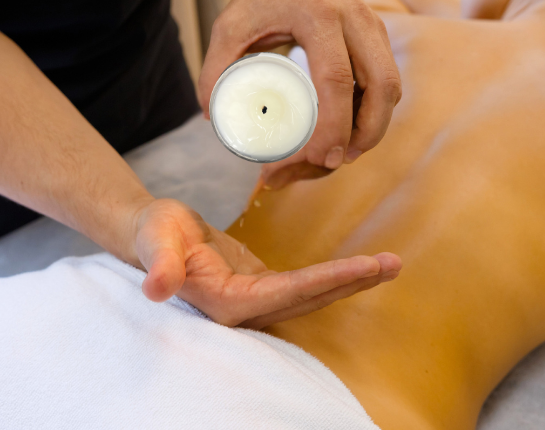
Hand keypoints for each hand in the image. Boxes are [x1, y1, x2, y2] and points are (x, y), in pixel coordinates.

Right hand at [133, 198, 400, 328]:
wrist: (151, 235)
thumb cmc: (153, 234)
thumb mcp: (155, 240)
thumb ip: (160, 264)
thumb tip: (157, 288)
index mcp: (227, 304)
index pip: (286, 294)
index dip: (326, 281)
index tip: (364, 267)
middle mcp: (246, 311)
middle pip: (309, 298)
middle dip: (351, 282)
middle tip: (393, 264)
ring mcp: (256, 302)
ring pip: (313, 295)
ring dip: (351, 280)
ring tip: (391, 265)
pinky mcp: (261, 289)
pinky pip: (306, 285)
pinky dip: (334, 275)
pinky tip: (360, 269)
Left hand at [198, 0, 401, 190]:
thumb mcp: (230, 24)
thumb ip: (215, 66)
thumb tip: (211, 115)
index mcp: (321, 15)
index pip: (337, 79)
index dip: (333, 126)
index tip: (321, 158)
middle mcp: (357, 21)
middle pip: (381, 89)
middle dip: (363, 136)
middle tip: (331, 163)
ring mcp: (376, 29)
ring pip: (390, 90)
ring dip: (371, 130)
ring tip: (336, 155)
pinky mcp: (381, 39)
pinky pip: (387, 85)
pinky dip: (372, 116)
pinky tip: (348, 135)